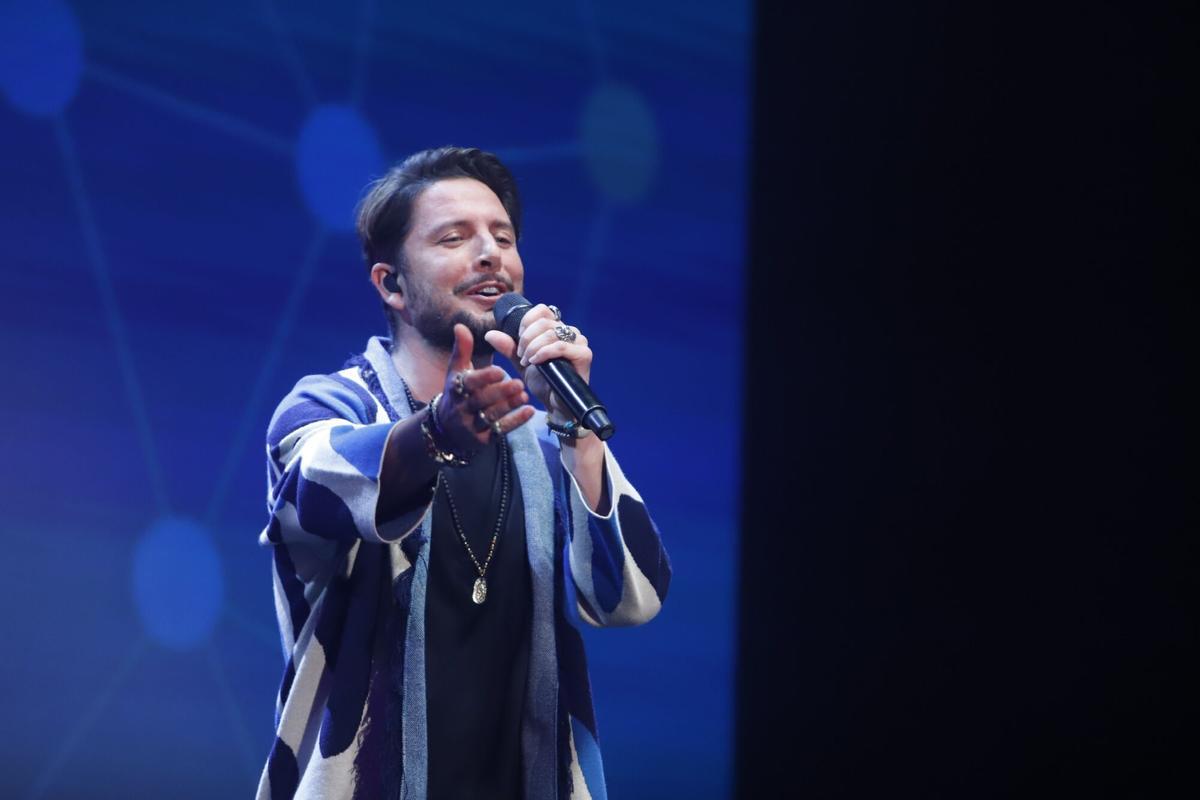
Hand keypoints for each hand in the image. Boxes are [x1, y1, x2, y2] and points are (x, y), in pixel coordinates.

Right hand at [437, 324, 534, 451]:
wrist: (446, 430)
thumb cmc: (456, 394)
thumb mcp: (456, 372)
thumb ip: (461, 350)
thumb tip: (460, 325)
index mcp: (456, 388)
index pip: (469, 383)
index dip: (484, 377)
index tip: (500, 370)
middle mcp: (462, 408)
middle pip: (481, 400)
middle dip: (500, 393)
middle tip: (520, 383)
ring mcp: (472, 425)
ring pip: (491, 415)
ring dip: (509, 406)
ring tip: (525, 396)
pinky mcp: (483, 439)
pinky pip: (500, 431)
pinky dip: (515, 421)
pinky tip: (529, 412)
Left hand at [484, 304, 591, 421]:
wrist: (556, 405)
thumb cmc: (543, 383)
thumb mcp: (522, 363)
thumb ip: (508, 348)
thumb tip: (490, 334)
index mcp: (557, 329)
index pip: (543, 310)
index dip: (527, 321)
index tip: (518, 340)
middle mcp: (571, 332)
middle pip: (545, 321)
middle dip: (527, 338)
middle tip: (521, 356)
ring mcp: (579, 343)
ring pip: (552, 333)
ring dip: (533, 346)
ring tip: (527, 361)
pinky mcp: (584, 355)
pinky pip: (560, 346)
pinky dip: (544, 352)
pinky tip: (535, 362)